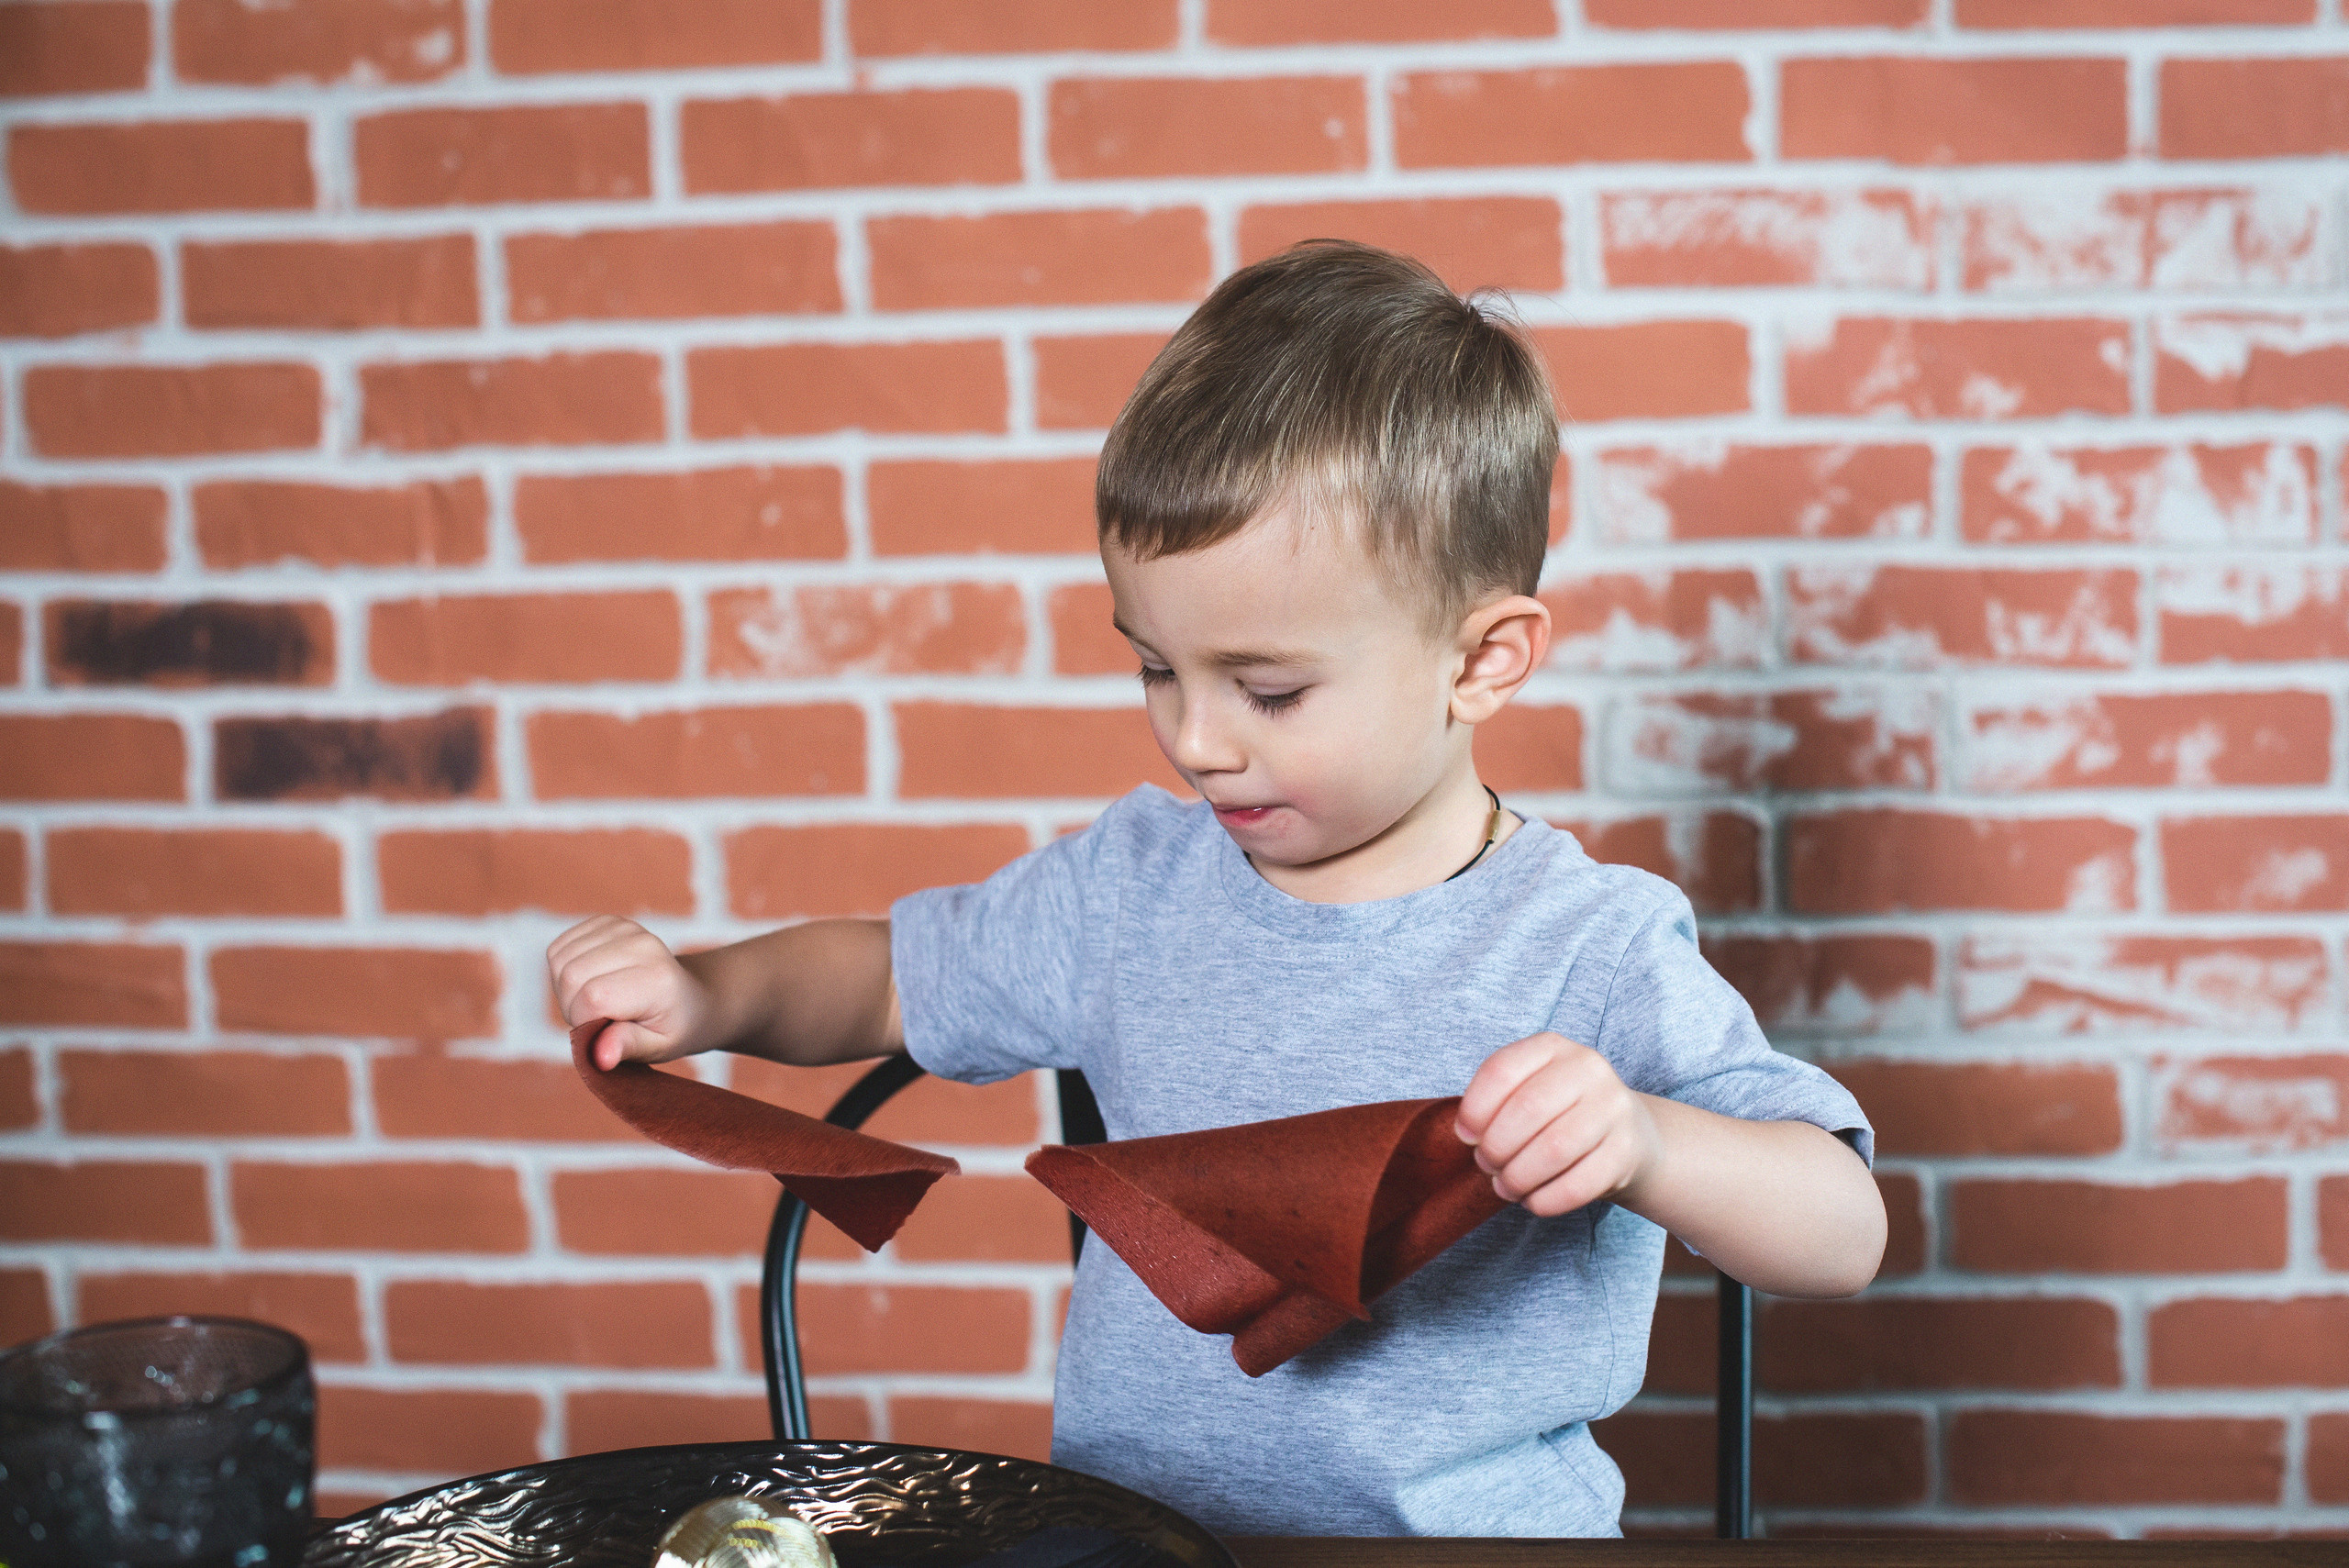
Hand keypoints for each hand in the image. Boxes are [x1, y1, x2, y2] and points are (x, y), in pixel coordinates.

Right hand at [546, 916, 713, 1070]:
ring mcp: (624, 928)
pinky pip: (559, 948)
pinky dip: (563, 969)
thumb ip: (627, 1047)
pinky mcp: (606, 922)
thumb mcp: (659, 1048)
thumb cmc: (672, 1027)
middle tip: (599, 1019)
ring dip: (566, 990)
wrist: (691, 997)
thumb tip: (600, 1057)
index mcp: (657, 978)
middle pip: (570, 976)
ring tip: (596, 1001)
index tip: (603, 1032)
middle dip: (572, 1007)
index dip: (584, 1023)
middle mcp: (642, 945)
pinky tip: (589, 980)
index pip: (592, 998)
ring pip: (560, 960)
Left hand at [1454, 1032, 1663, 1217]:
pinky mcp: (1627, 1151)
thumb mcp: (1529, 1089)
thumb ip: (1495, 1102)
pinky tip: (1534, 1200)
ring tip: (1507, 1186)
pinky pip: (1578, 1185)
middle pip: (1527, 1110)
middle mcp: (1589, 1068)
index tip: (1466, 1135)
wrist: (1631, 1134)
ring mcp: (1613, 1108)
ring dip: (1518, 1178)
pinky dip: (1545, 1200)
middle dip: (1496, 1147)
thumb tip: (1467, 1133)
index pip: (1501, 1070)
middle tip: (1488, 1165)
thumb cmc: (1561, 1112)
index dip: (1474, 1109)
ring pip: (1554, 1149)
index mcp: (1553, 1047)